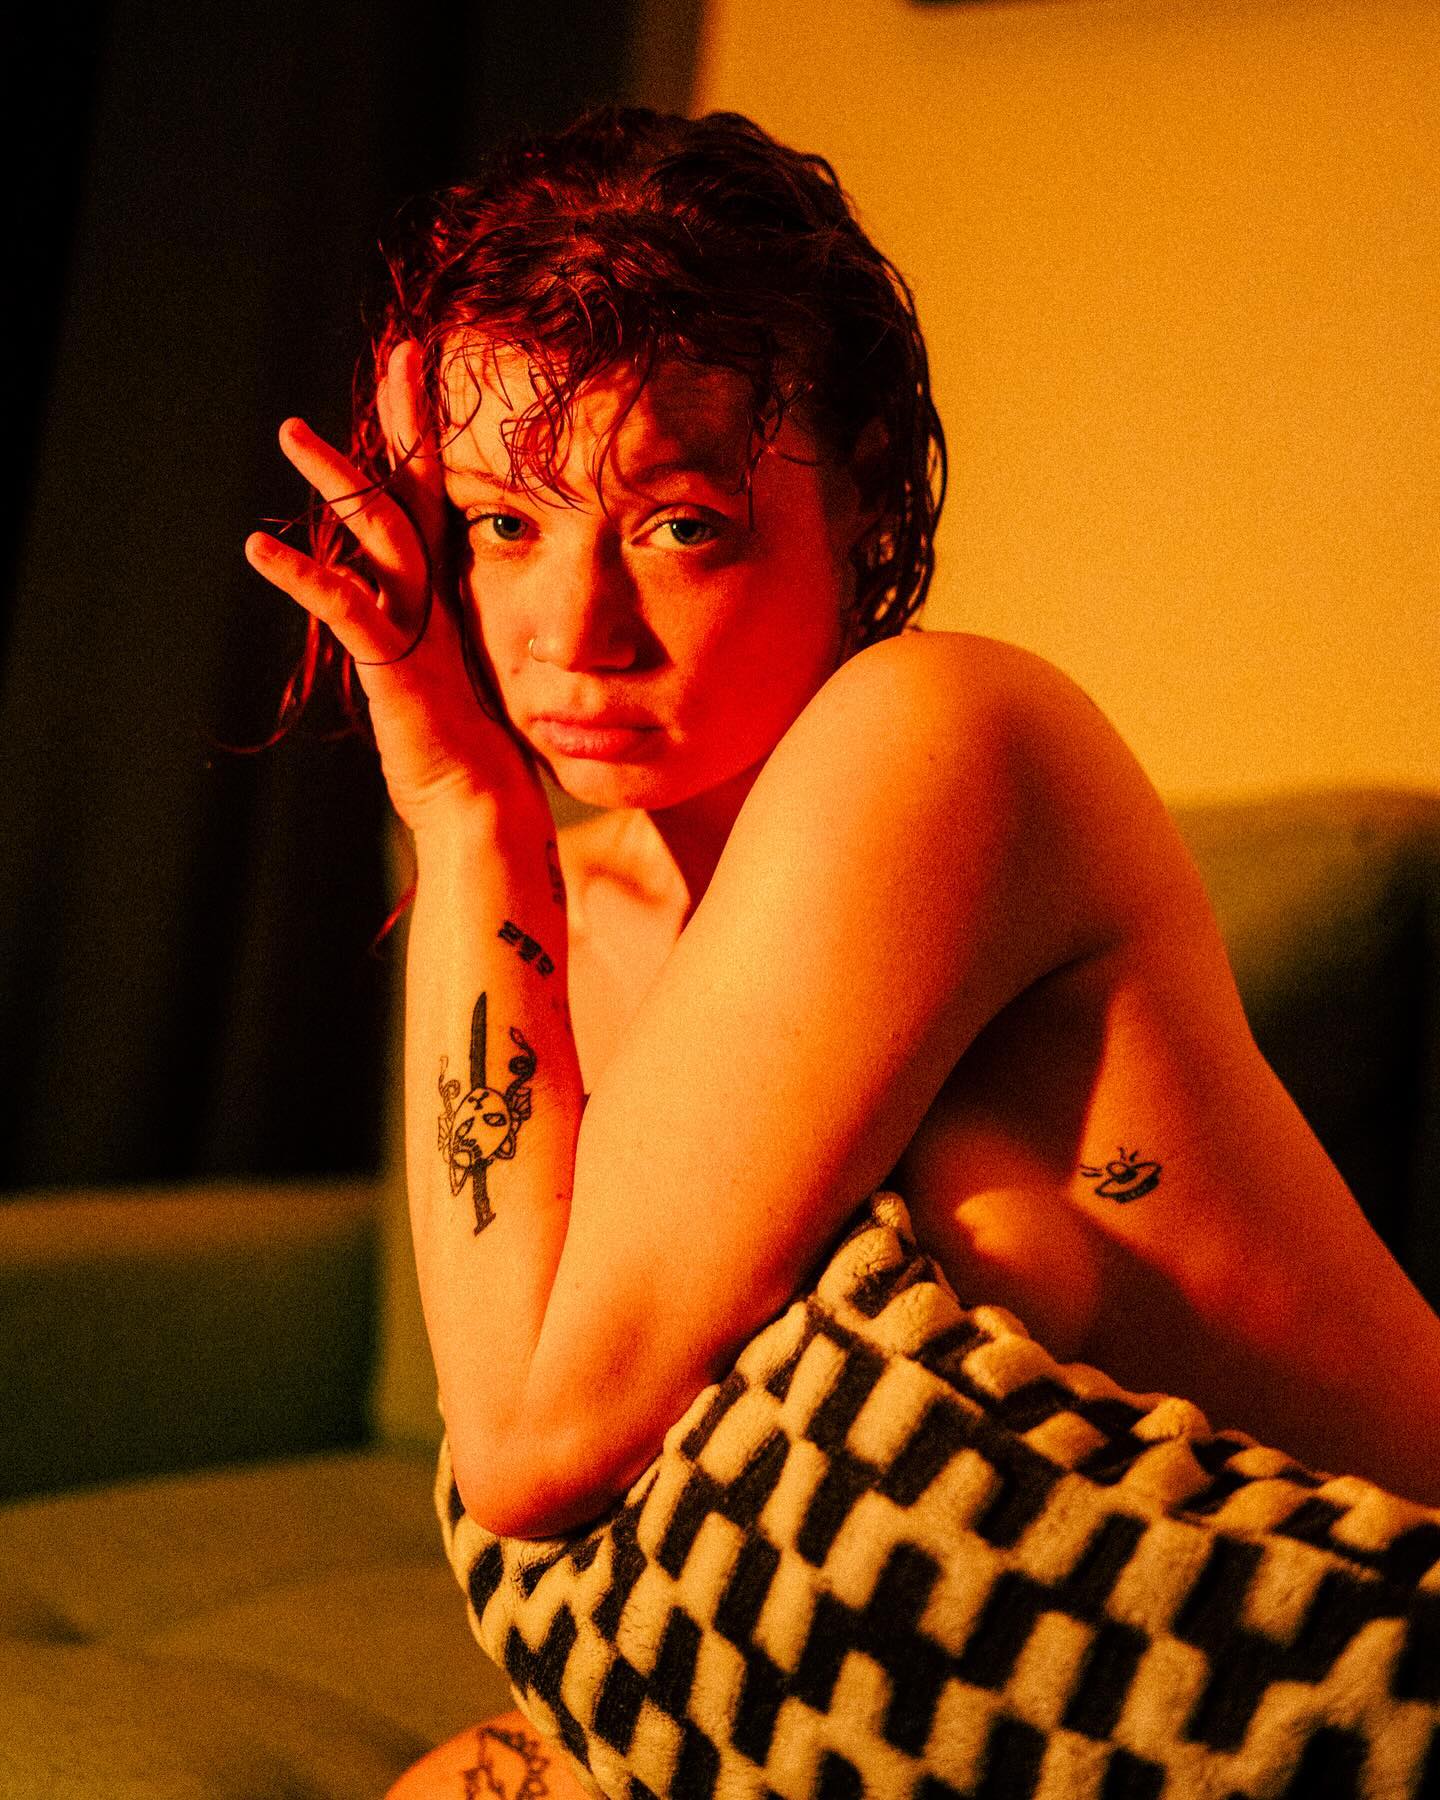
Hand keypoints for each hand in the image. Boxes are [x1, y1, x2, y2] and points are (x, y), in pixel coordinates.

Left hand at [246, 341, 543, 830]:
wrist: (486, 812)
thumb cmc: (474, 762)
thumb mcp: (457, 688)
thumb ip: (444, 646)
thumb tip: (433, 633)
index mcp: (451, 602)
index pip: (439, 506)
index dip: (427, 442)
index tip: (422, 380)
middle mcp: (440, 602)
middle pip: (420, 495)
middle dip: (406, 424)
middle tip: (401, 355)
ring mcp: (422, 629)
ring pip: (383, 534)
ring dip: (337, 480)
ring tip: (290, 432)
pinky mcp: (399, 666)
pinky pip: (347, 609)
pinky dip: (302, 577)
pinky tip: (258, 551)